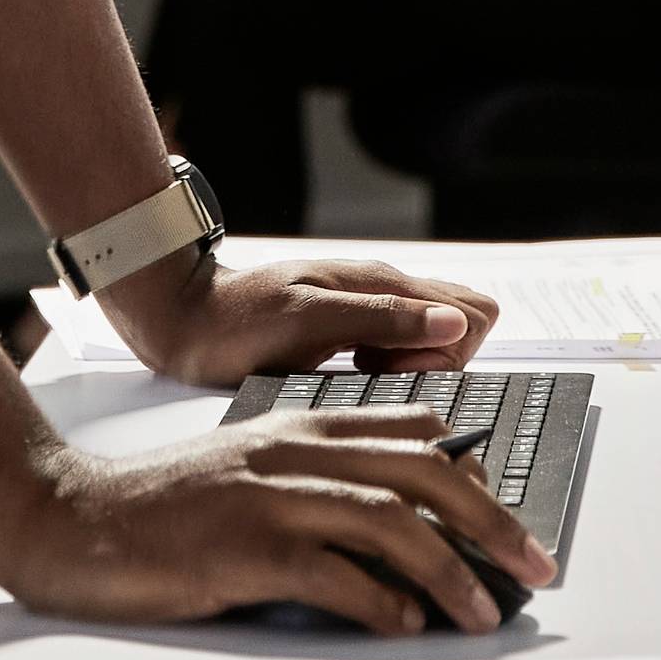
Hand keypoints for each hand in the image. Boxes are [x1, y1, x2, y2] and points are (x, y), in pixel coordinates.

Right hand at [7, 411, 557, 634]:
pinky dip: (378, 598)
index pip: (415, 432)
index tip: (513, 519)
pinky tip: (405, 622)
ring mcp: (270, 495)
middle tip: (534, 565)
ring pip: (389, 519)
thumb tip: (400, 520)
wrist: (75, 518)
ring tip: (483, 610)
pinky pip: (330, 570)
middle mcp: (297, 451)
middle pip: (422, 471)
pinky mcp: (241, 546)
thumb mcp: (254, 468)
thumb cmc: (168, 508)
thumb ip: (321, 476)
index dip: (475, 474)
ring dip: (449, 569)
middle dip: (491, 520)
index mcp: (304, 426)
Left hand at [102, 248, 502, 381]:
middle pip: (464, 327)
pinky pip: (401, 353)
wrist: (186, 320)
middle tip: (377, 373)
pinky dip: (387, 372)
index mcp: (382, 283)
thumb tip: (454, 325)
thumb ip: (382, 319)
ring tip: (357, 374)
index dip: (451, 352)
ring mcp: (371, 310)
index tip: (398, 368)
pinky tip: (347, 376)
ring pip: (433, 343)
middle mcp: (386, 292)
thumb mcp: (307, 322)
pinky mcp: (353, 330)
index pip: (474, 312)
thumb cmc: (237, 323)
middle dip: (439, 363)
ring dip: (410, 369)